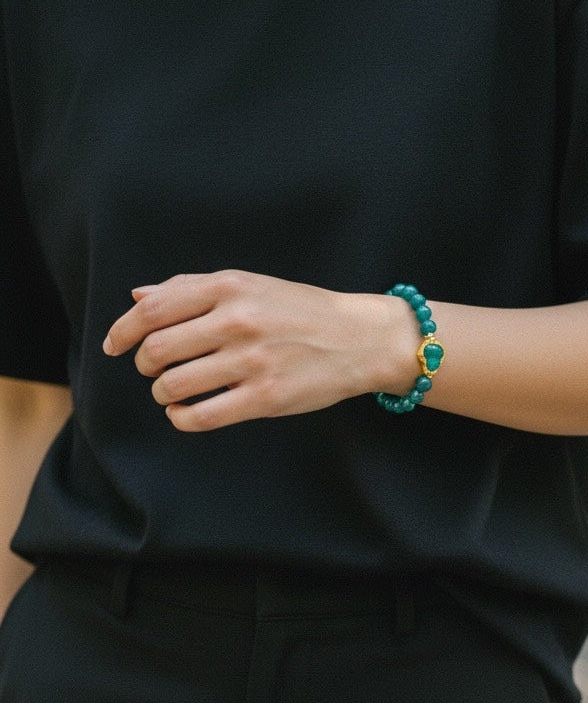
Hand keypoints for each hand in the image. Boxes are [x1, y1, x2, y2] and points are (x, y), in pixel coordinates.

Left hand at [103, 271, 415, 430]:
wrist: (358, 338)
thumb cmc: (302, 311)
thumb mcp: (252, 285)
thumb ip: (194, 288)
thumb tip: (139, 296)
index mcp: (230, 288)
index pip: (153, 309)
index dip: (123, 331)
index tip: (114, 346)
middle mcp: (238, 321)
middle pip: (157, 350)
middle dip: (144, 365)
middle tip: (153, 370)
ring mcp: (252, 360)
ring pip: (174, 386)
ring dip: (163, 392)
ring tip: (173, 391)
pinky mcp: (265, 397)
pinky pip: (201, 416)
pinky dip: (181, 418)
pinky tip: (185, 413)